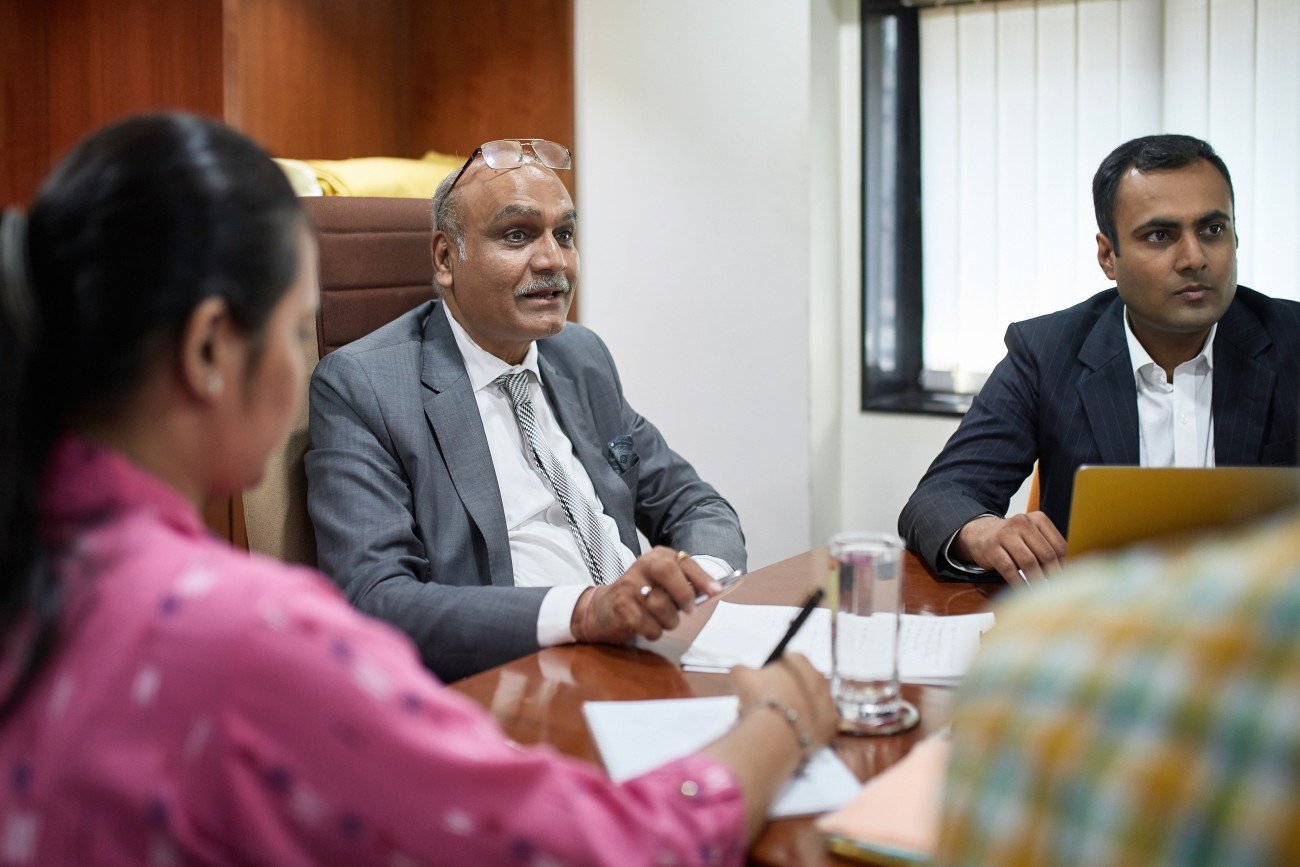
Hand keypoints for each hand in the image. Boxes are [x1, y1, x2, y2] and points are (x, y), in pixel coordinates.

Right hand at [573, 546, 720, 642]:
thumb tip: (713, 591)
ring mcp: (629, 586)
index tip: (716, 592)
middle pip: (668, 572)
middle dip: (684, 594)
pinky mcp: (621, 607)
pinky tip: (648, 627)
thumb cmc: (642, 596)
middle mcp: (642, 566)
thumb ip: (686, 583)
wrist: (602, 608)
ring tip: (663, 621)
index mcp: (657, 557)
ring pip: (661, 606)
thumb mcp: (662, 582)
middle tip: (688, 610)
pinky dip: (654, 632)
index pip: (684, 562)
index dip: (702, 578)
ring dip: (669, 621)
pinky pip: (649, 626)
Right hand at [731, 654, 838, 754]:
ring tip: (781, 723)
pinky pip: (821, 723)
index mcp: (798, 660)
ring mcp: (828, 699)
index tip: (762, 689)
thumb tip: (741, 672)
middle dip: (788, 692)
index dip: (771, 677)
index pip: (785, 664)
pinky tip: (795, 733)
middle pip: (801, 683)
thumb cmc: (759, 698)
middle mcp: (819, 676)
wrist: (776, 731)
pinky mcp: (833, 722)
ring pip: (812, 703)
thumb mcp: (740, 676)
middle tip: (770, 707)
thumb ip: (742, 669)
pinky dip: (809, 728)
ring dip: (799, 709)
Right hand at [953, 512, 1065, 584]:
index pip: (1059, 545)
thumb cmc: (1012, 540)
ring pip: (1028, 562)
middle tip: (1056, 589)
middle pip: (1045, 554)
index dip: (1064, 565)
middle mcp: (1022, 523)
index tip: (1066, 579)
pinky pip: (1009, 569)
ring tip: (1042, 592)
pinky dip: (1018, 583)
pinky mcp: (992, 548)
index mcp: (1037, 518)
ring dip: (1037, 581)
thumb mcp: (1031, 536)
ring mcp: (1005, 534)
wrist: (979, 534)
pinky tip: (1023, 591)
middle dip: (1053, 575)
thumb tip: (1066, 572)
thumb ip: (1048, 548)